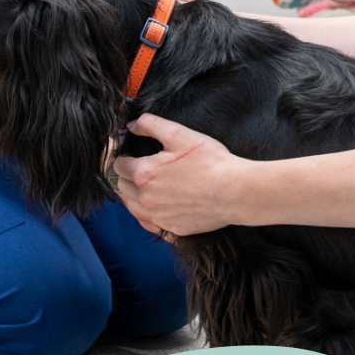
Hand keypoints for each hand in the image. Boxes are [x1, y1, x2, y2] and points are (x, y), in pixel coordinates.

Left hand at [112, 113, 243, 237]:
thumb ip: (151, 125)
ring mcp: (158, 216)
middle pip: (123, 187)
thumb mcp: (180, 134)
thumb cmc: (211, 161)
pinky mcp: (172, 229)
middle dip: (128, 176)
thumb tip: (131, 125)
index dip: (124, 158)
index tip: (132, 155)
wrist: (235, 192)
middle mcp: (146, 198)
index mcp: (144, 173)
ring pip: (132, 207)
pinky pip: (149, 223)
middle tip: (142, 169)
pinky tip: (158, 206)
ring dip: (135, 196)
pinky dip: (148, 214)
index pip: (118, 166)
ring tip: (148, 187)